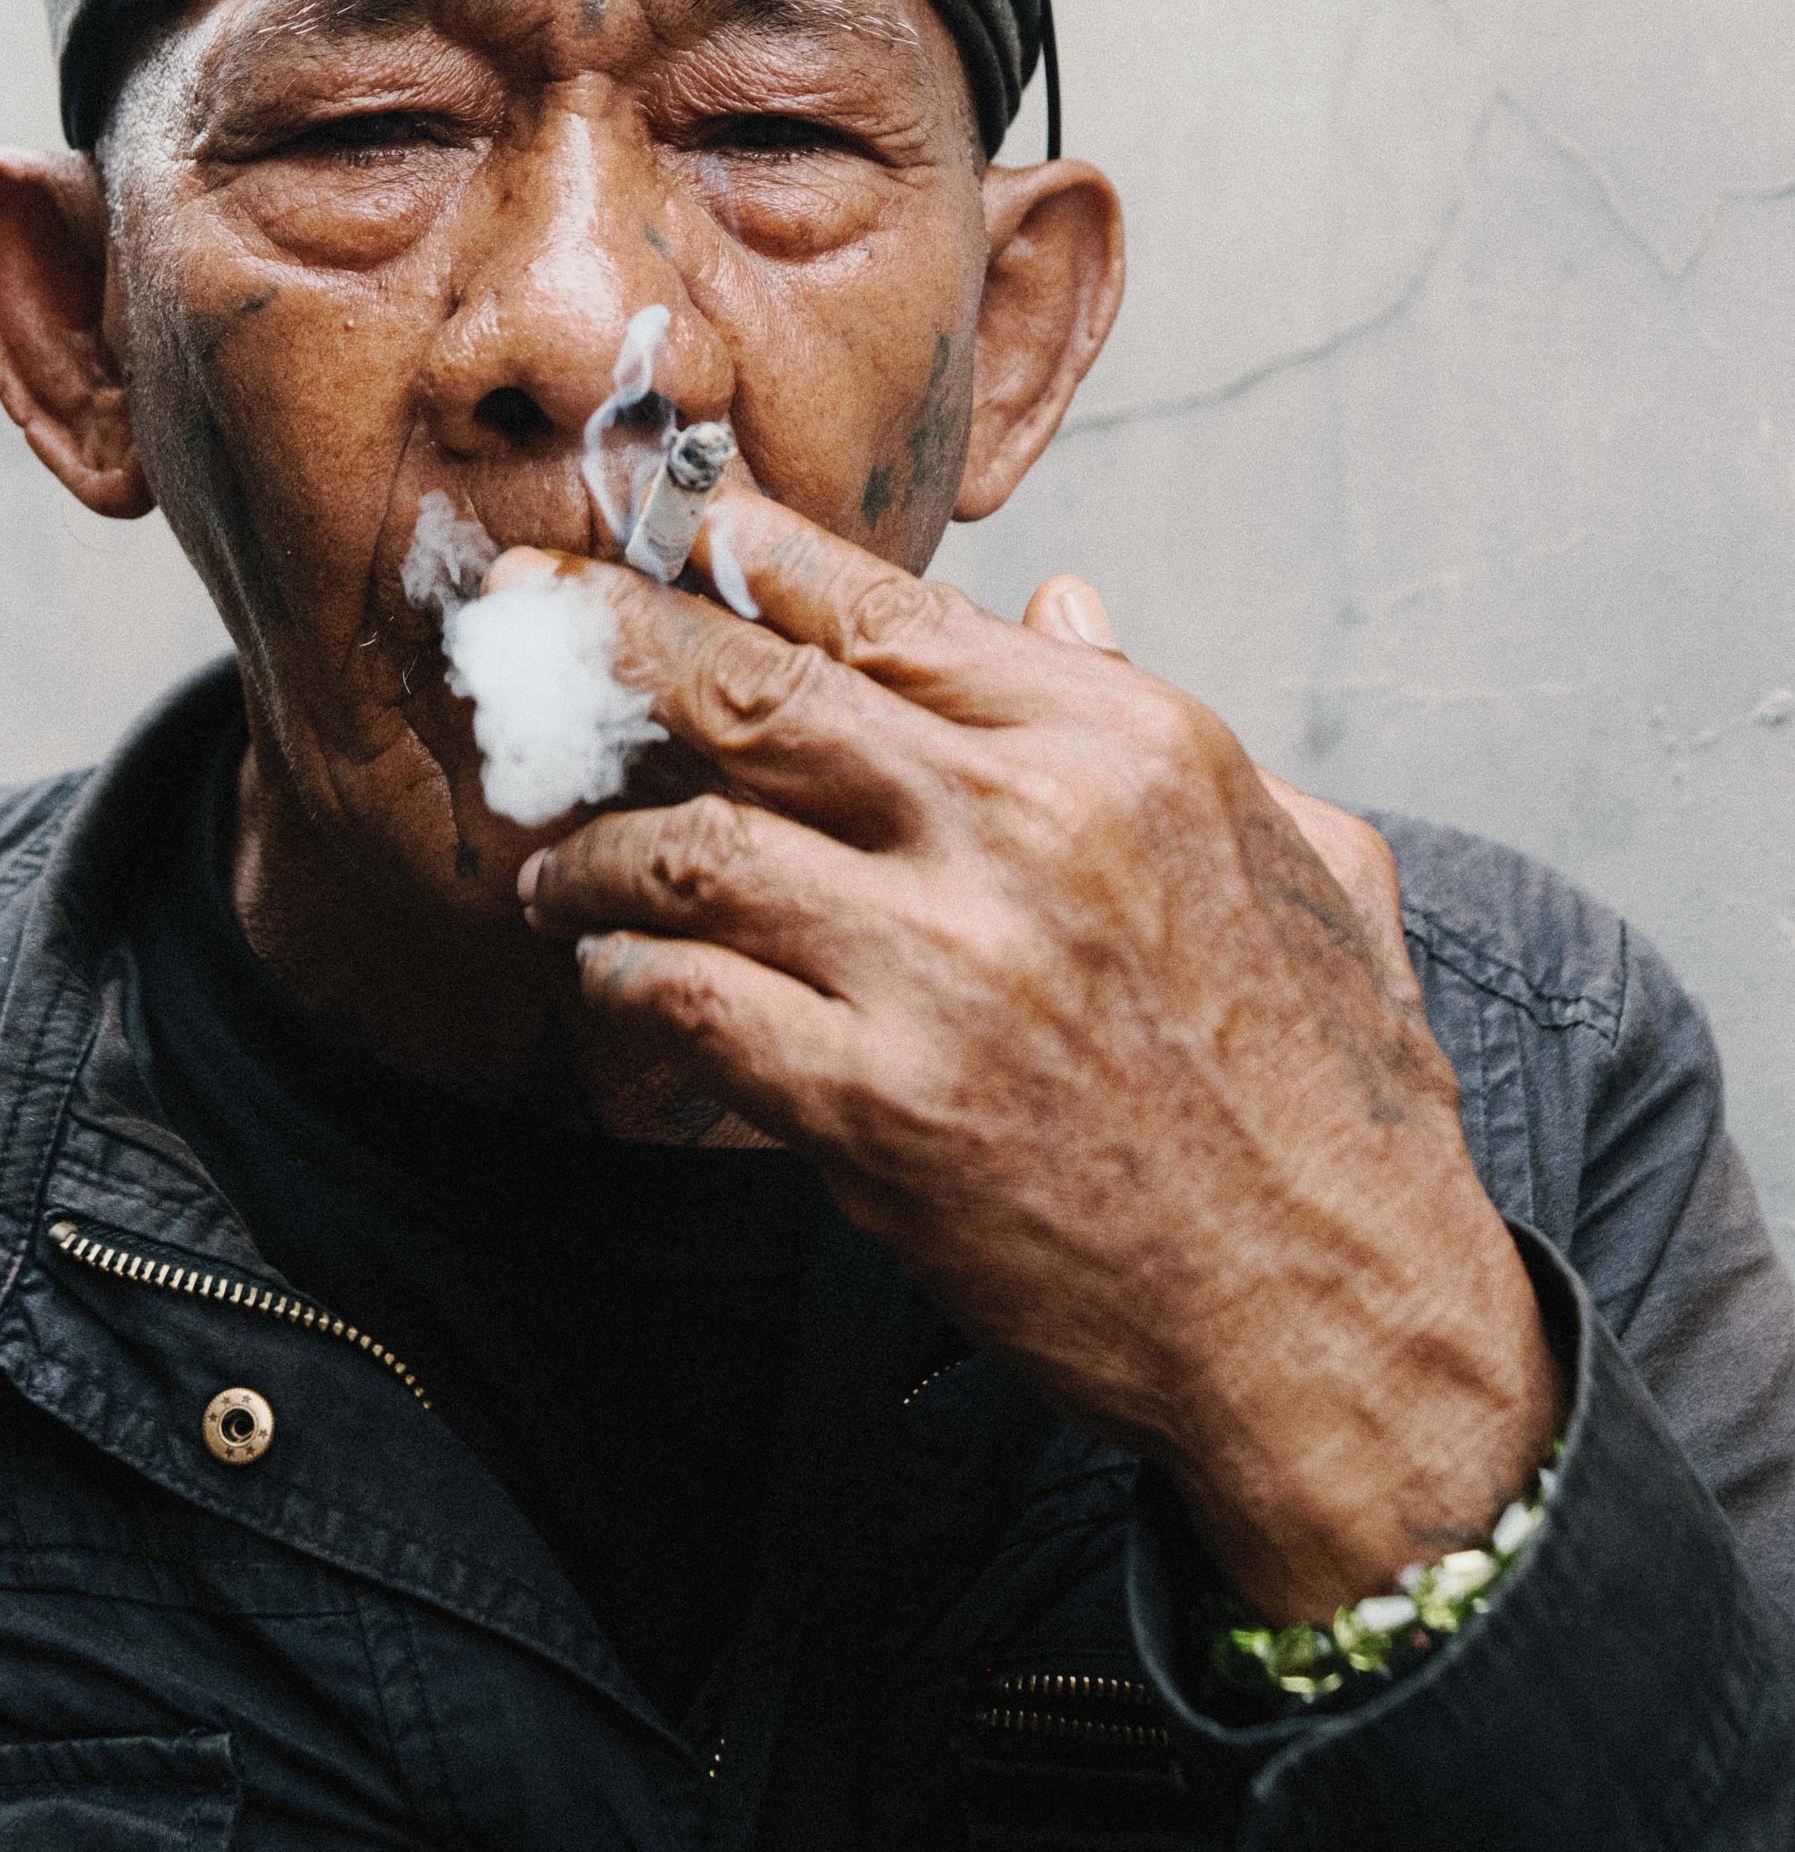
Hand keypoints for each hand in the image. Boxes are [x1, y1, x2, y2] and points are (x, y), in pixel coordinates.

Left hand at [510, 497, 1563, 1621]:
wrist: (1341, 1325)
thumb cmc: (1330, 1104)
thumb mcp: (1302, 858)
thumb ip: (1163, 717)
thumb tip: (1059, 599)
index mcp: (1125, 749)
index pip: (888, 607)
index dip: (750, 557)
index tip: (666, 527)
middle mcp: (1026, 827)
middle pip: (750, 689)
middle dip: (604, 640)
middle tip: (510, 622)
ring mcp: (945, 965)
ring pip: (687, 845)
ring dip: (590, 852)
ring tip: (549, 871)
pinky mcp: (879, 1104)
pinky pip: (683, 999)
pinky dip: (618, 982)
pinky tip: (604, 985)